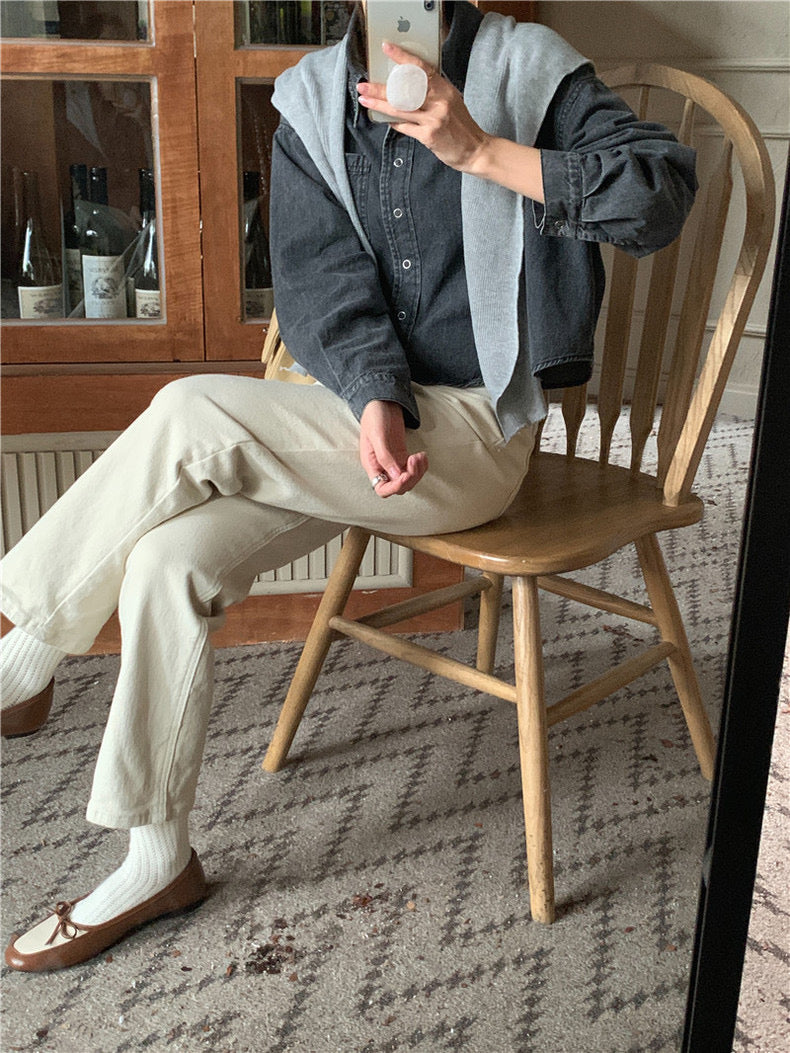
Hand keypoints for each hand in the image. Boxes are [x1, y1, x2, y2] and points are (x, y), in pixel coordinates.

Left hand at [357, 41, 489, 172]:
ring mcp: (434, 119)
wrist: (475, 150)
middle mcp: (440, 101)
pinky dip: (393, 122)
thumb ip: (433, 92)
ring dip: (379, 104)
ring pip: (400, 109)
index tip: (387, 49)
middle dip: (380, 87)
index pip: (421, 68)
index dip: (402, 57)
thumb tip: (408, 85)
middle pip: (405, 90)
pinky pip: (405, 127)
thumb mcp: (451, 101)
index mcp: (445, 89)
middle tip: (363, 85)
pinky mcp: (429, 136)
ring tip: (365, 100)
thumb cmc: (461, 126)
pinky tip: (384, 119)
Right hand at [360, 399, 427, 497]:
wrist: (382, 401)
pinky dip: (421, 466)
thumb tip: (395, 476)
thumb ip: (384, 456)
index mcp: (372, 465)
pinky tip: (422, 455)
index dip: (395, 486)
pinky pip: (413, 469)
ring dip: (418, 472)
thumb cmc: (375, 415)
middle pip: (398, 486)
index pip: (382, 489)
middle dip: (410, 477)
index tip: (405, 474)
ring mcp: (394, 462)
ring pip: (408, 479)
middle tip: (414, 458)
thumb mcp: (377, 435)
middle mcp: (382, 467)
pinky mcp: (402, 456)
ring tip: (420, 455)